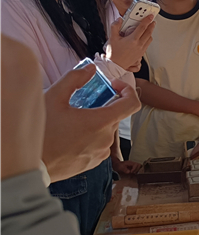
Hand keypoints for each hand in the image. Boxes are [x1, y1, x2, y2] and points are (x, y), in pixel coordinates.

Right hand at [43, 65, 140, 181]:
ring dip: (96, 122)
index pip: (132, 104)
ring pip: (106, 130)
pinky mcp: (94, 162)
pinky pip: (99, 144)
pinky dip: (91, 136)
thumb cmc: (40, 132)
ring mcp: (101, 152)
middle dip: (103, 106)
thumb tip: (90, 69)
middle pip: (115, 115)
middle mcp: (106, 138)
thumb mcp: (53, 98)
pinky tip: (71, 135)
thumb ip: (74, 79)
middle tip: (82, 102)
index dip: (127, 91)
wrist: (29, 165)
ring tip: (72, 121)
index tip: (114, 87)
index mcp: (101, 122)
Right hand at [105, 15, 154, 69]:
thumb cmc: (114, 53)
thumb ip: (115, 27)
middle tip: (152, 21)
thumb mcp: (112, 38)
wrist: (115, 65)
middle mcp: (139, 45)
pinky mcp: (141, 54)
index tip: (150, 16)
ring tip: (149, 28)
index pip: (142, 27)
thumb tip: (119, 20)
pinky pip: (147, 45)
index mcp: (132, 40)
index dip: (147, 20)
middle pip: (148, 33)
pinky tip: (144, 37)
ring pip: (149, 39)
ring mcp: (141, 50)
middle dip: (151, 25)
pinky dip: (147, 39)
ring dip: (150, 33)